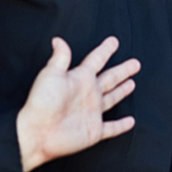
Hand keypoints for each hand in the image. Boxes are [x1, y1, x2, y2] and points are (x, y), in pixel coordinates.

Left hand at [16, 36, 139, 171]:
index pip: (97, 60)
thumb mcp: (51, 74)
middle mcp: (89, 93)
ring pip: (112, 98)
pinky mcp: (94, 130)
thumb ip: (60, 57)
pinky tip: (131, 121)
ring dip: (122, 91)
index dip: (105, 50)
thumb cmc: (41, 102)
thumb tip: (58, 40)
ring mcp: (92, 112)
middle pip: (110, 78)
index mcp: (80, 78)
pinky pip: (112, 128)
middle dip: (123, 70)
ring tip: (132, 83)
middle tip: (135, 63)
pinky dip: (121, 126)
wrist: (37, 132)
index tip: (113, 41)